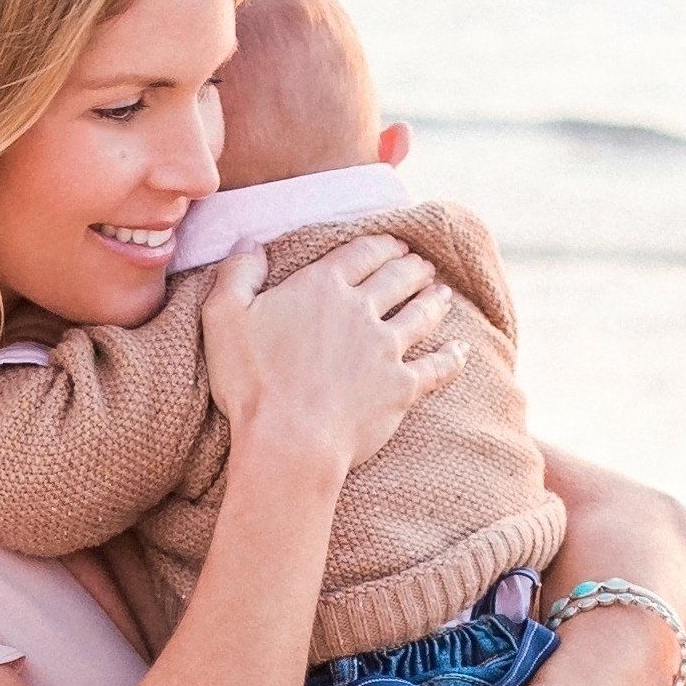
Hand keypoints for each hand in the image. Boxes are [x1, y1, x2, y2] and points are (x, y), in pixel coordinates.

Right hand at [201, 233, 461, 481]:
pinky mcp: (402, 387)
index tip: (394, 243)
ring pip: (420, 315)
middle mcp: (362, 310)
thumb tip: (250, 246)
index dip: (381, 245)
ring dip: (433, 300)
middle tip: (422, 264)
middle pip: (397, 279)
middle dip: (412, 267)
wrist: (289, 441)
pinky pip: (437, 367)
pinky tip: (461, 349)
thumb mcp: (223, 318)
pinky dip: (452, 356)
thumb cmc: (251, 382)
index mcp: (321, 287)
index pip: (361, 254)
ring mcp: (387, 349)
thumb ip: (237, 275)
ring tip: (441, 292)